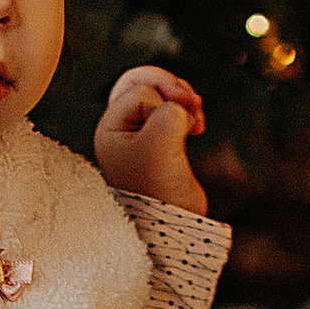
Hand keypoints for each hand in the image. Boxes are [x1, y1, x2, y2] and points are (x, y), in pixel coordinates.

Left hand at [95, 67, 208, 213]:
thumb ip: (170, 109)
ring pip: (161, 95)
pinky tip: (198, 128)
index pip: (140, 90)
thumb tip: (183, 108)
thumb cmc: (159, 186)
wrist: (173, 226)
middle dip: (171, 86)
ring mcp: (142, 136)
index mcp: (111, 127)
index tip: (176, 127)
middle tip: (192, 101)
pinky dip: (188, 113)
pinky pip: (173, 112)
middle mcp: (122, 130)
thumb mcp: (161, 139)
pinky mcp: (162, 145)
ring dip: (183, 99)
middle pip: (143, 82)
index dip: (162, 102)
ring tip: (197, 117)